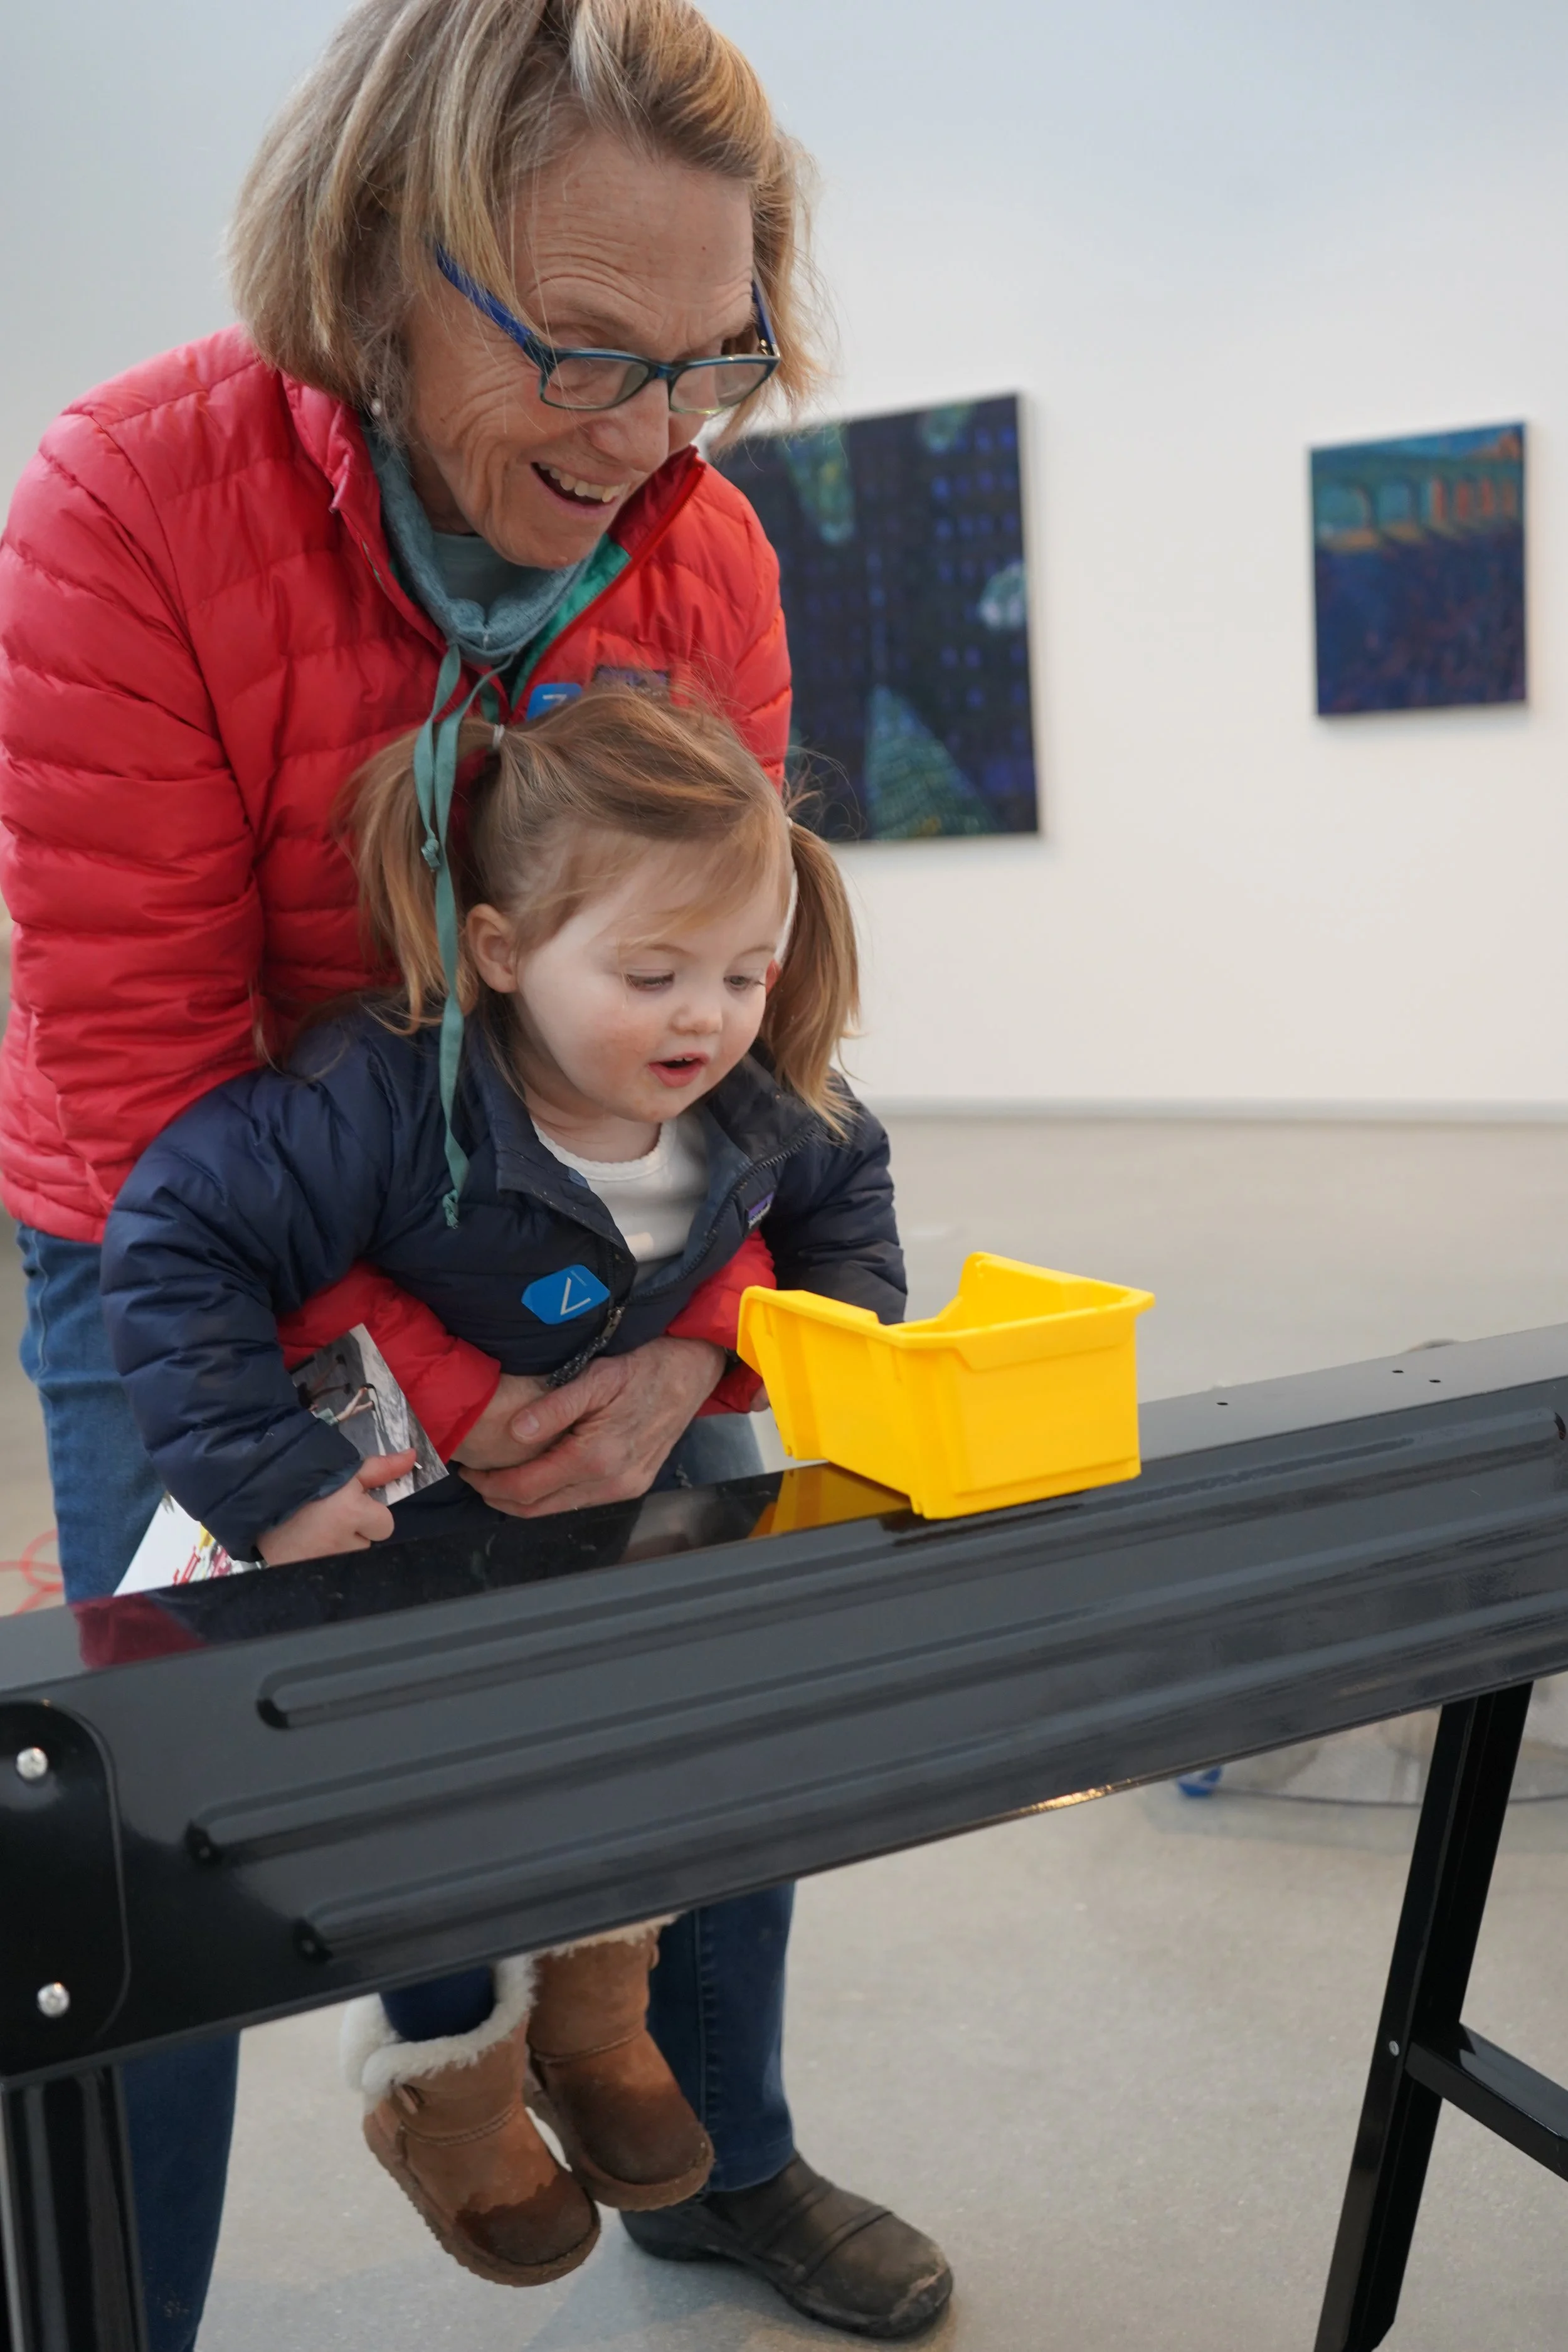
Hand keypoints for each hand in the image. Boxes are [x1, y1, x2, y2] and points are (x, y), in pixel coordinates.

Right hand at [257, 1450, 417, 1563]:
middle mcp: (340, 1544)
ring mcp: (322, 1563)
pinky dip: (320, 1559)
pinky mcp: (303, 1573)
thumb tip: (413, 1457)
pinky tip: (306, 1545)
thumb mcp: (344, 1471)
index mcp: (351, 1513)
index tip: (349, 1505)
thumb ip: (381, 1468)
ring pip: (350, 1558)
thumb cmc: (305, 1479)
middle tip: (329, 1517)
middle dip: (355, 1533)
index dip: (370, 1515)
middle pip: (368, 1545)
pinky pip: (328, 1570)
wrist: (255, 1496)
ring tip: (316, 1531)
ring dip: (339, 1548)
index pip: (385, 1526)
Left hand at [459, 1337, 724, 1518]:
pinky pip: (580, 1501)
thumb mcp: (597, 1375)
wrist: (693, 1369)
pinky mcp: (634, 1485)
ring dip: (525, 1498)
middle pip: (537, 1508)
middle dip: (500, 1497)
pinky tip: (539, 1471)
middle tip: (475, 1476)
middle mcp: (612, 1483)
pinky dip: (552, 1493)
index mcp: (597, 1457)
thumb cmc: (644, 1365)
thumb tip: (515, 1432)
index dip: (490, 1485)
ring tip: (500, 1475)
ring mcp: (625, 1488)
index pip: (527, 1488)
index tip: (468, 1471)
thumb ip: (555, 1407)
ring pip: (557, 1509)